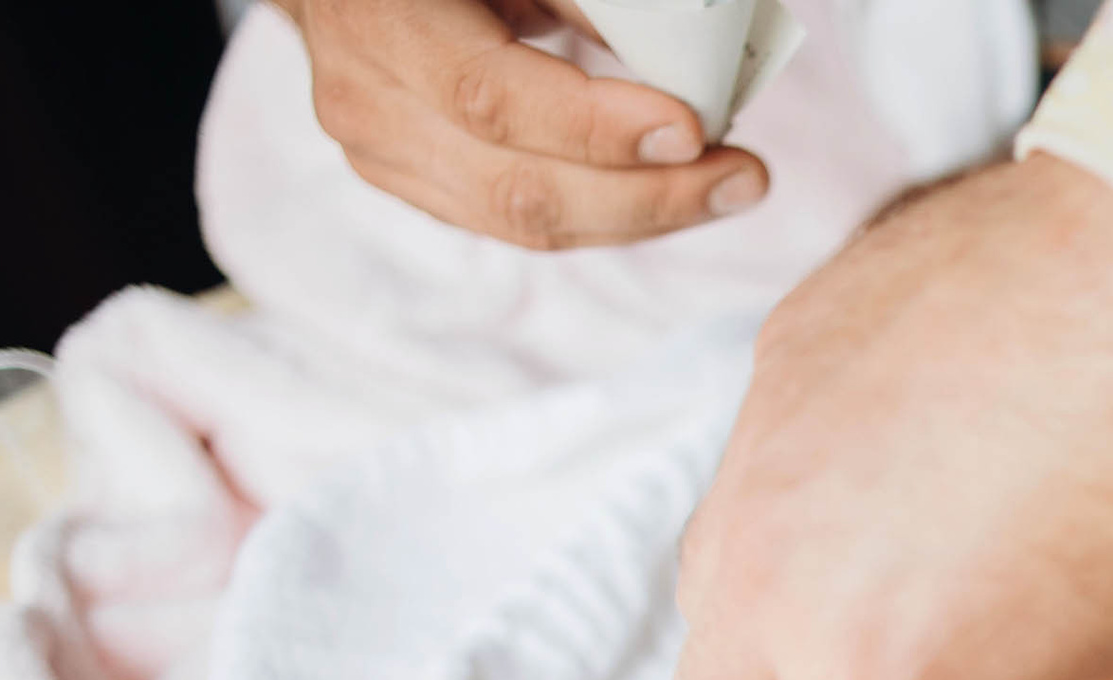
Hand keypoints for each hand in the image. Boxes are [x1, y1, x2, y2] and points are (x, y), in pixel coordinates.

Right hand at [267, 0, 766, 248]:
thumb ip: (584, 0)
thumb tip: (685, 48)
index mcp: (381, 18)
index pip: (492, 99)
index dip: (597, 129)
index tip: (692, 130)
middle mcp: (368, 98)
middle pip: (519, 190)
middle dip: (649, 196)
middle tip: (745, 179)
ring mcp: (383, 155)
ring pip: (526, 224)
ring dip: (642, 215)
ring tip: (727, 189)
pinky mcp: (412, 184)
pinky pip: (520, 223)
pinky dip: (605, 214)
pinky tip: (670, 195)